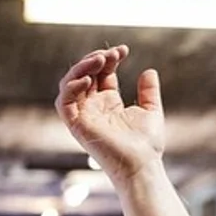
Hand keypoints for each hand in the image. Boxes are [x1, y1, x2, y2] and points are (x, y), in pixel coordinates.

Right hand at [54, 44, 165, 184]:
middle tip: (112, 53)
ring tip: (100, 59)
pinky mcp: (77, 126)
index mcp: (109, 104)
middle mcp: (93, 108)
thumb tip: (149, 71)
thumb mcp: (151, 110)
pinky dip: (71, 87)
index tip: (123, 50)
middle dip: (96, 59)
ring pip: (70, 84)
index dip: (108, 58)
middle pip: (84, 75)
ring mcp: (84, 117)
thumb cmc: (147, 145)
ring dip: (81, 68)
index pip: (101, 74)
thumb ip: (149, 91)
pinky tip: (89, 79)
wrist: (142, 165)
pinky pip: (63, 103)